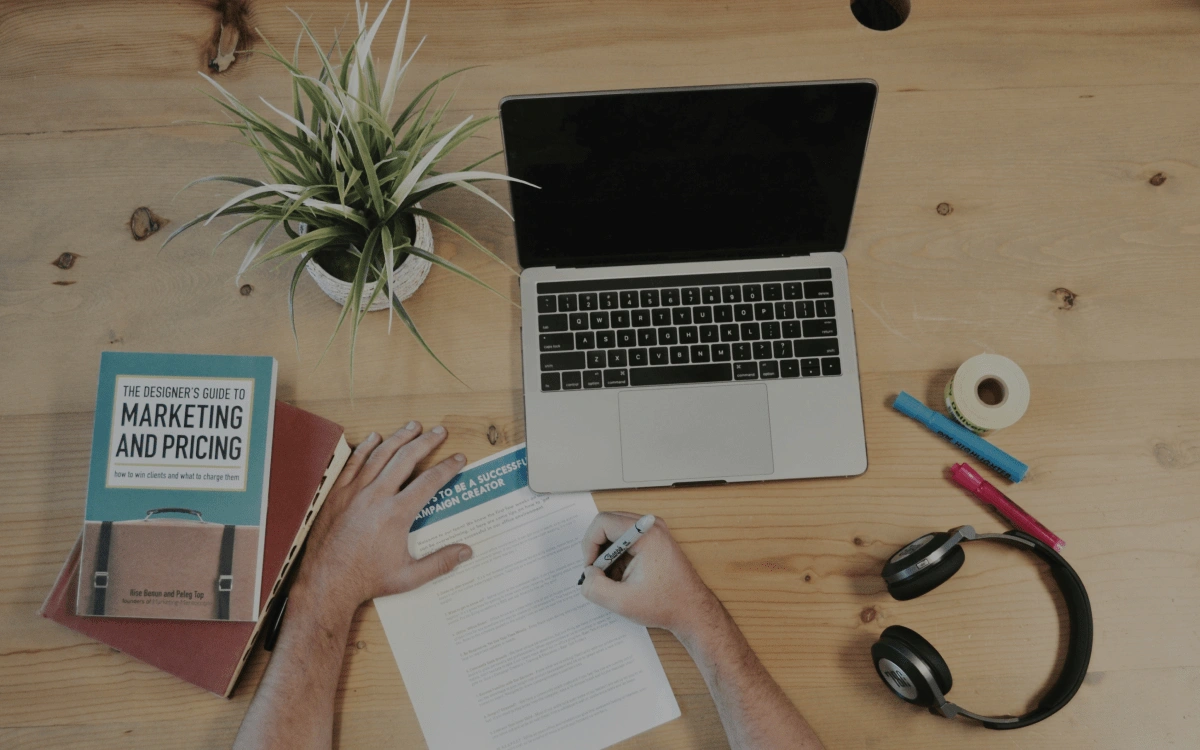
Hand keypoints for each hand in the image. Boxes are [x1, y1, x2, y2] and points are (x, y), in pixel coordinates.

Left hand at [297, 422, 471, 608]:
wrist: (327, 582)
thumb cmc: (367, 580)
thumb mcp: (409, 576)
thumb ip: (441, 562)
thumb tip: (467, 551)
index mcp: (397, 514)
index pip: (430, 481)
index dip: (448, 467)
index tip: (459, 458)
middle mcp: (377, 496)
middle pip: (406, 458)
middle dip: (426, 442)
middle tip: (439, 431)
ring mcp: (355, 492)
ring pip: (381, 455)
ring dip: (399, 438)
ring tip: (413, 426)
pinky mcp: (337, 494)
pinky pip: (354, 463)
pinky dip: (366, 448)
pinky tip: (375, 437)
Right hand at [579, 511, 720, 638]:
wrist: (692, 611)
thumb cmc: (666, 604)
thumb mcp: (622, 602)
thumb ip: (595, 587)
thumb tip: (587, 574)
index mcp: (646, 534)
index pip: (603, 522)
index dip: (590, 545)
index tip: (591, 568)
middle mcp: (651, 526)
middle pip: (608, 524)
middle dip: (598, 550)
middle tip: (598, 574)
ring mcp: (654, 532)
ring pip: (616, 532)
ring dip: (608, 555)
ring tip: (613, 579)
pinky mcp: (654, 541)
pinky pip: (626, 540)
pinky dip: (618, 557)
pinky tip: (623, 578)